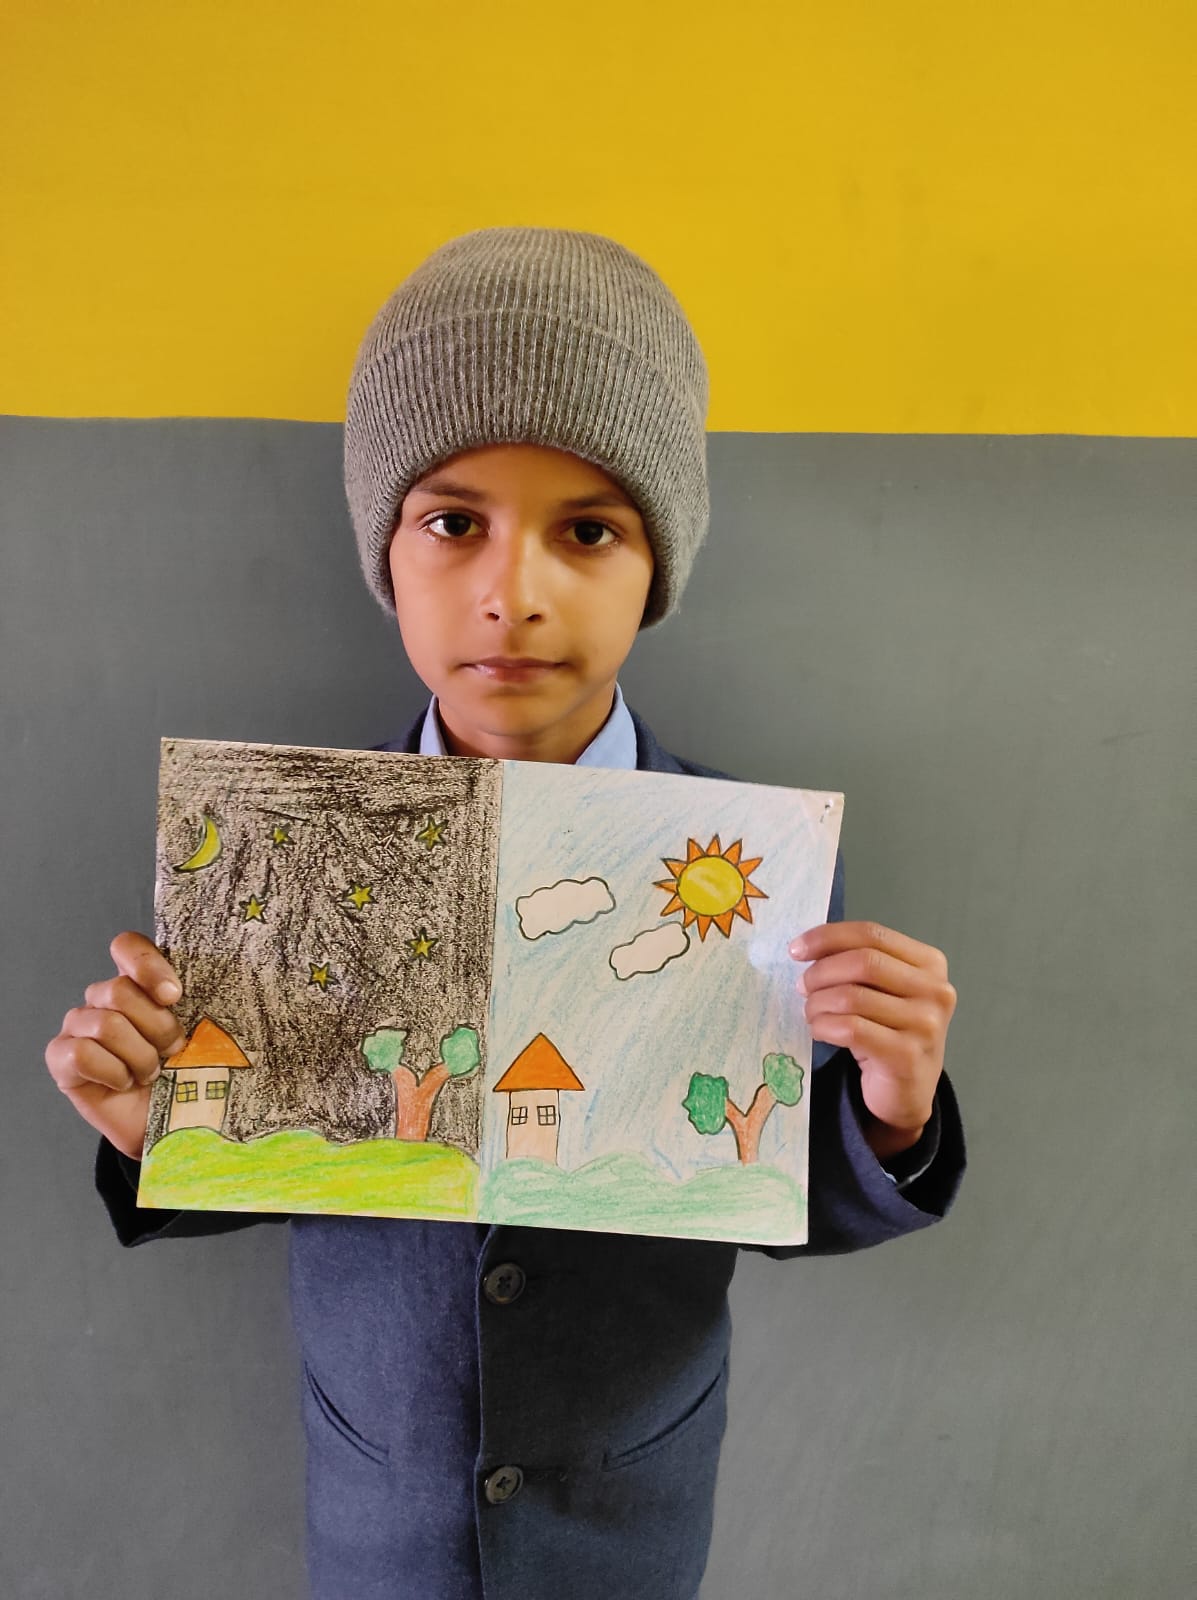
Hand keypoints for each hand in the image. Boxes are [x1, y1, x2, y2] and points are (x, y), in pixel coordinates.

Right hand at [44, 932, 186, 1160]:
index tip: (175, 995)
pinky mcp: (61, 1058)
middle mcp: (103, 998)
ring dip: (139, 1056)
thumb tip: (189, 989)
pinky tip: (124, 1083)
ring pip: (106, 1024)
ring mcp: (78, 1026)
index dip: (147, 965)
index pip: (127, 947)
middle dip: (156, 1026)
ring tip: (151, 1073)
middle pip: (119, 990)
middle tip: (172, 1051)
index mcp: (137, 983)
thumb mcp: (202, 1035)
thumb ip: (196, 1005)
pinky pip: (82, 1054)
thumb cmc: (188, 1074)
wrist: (172, 1126)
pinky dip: (113, 1073)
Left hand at [789, 921, 956, 1160]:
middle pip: (863, 962)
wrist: (905, 1093)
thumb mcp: (881, 991)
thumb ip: (857, 964)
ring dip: (818, 1004)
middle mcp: (935, 990)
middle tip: (801, 987)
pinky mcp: (907, 1055)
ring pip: (852, 997)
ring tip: (811, 1014)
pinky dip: (824, 1026)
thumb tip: (807, 948)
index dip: (828, 937)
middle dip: (821, 972)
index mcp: (930, 963)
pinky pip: (850, 1029)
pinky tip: (819, 1031)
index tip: (796, 948)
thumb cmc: (887, 1033)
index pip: (873, 934)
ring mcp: (925, 1024)